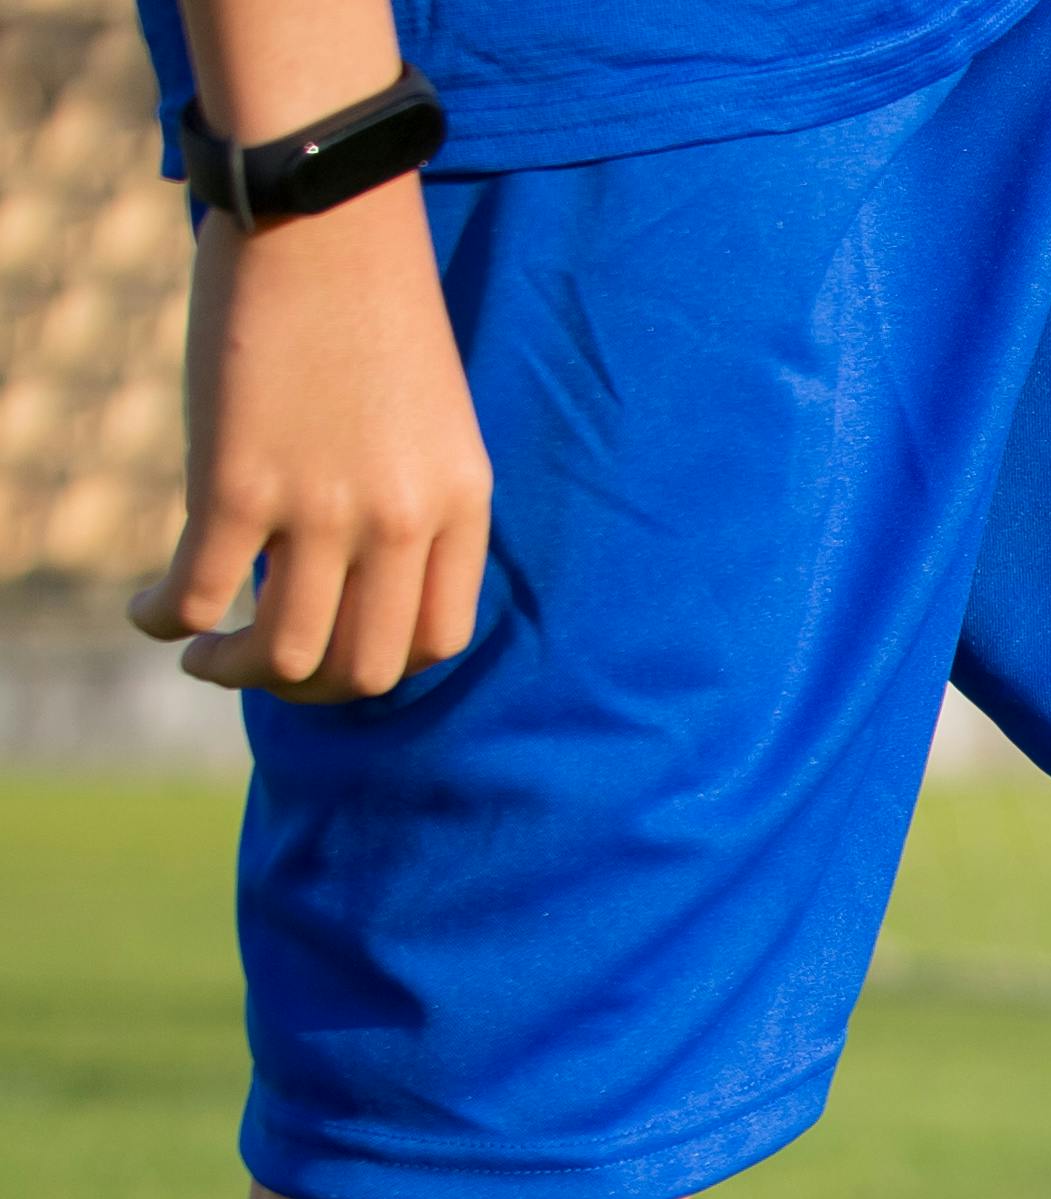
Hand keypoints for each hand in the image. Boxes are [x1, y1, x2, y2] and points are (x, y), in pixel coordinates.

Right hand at [131, 177, 490, 700]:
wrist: (323, 217)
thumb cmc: (369, 306)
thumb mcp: (430, 419)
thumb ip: (411, 496)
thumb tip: (358, 566)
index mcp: (461, 507)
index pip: (436, 642)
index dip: (380, 665)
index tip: (335, 652)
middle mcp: (402, 522)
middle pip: (364, 670)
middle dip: (306, 690)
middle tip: (257, 667)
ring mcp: (322, 509)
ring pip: (283, 652)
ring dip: (234, 671)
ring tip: (201, 654)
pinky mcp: (237, 483)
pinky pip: (200, 592)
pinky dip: (168, 618)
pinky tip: (150, 612)